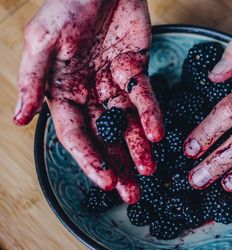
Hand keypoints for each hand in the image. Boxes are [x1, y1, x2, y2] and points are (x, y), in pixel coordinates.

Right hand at [13, 0, 162, 202]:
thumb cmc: (66, 6)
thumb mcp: (42, 40)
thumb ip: (32, 80)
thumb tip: (18, 120)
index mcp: (62, 92)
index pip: (75, 134)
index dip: (89, 159)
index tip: (105, 181)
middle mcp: (88, 94)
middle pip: (104, 138)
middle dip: (117, 165)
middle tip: (131, 194)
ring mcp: (113, 85)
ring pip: (127, 125)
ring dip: (138, 149)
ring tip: (149, 172)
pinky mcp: (135, 73)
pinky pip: (145, 99)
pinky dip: (152, 116)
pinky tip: (157, 135)